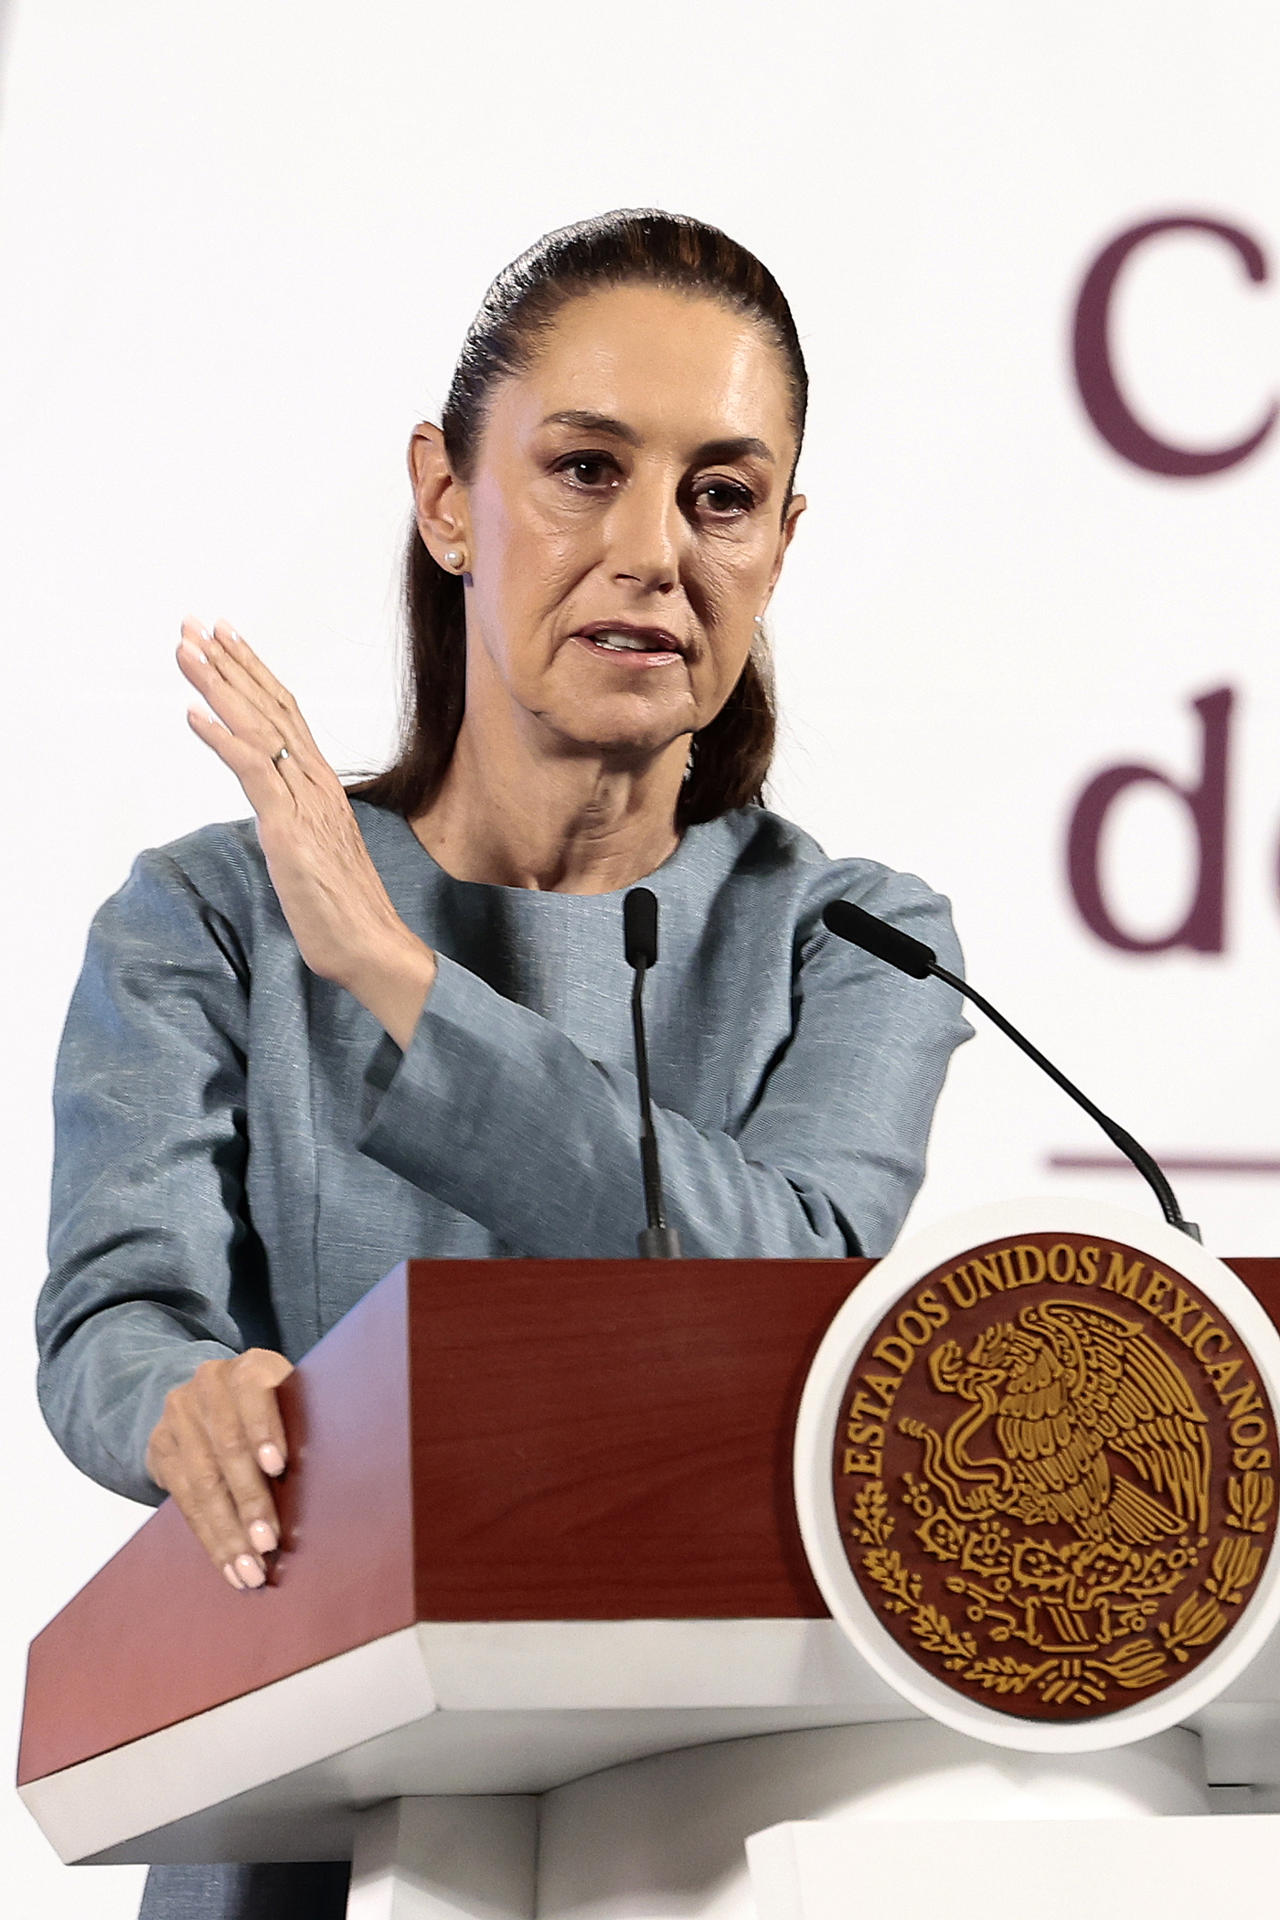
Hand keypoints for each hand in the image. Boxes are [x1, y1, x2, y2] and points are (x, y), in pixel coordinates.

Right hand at [145, 1349, 293, 1590]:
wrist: (209, 1394)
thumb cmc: (274, 1406)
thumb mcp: (292, 1398)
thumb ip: (305, 1421)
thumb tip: (346, 1468)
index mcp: (250, 1366)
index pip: (253, 1391)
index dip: (265, 1428)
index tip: (278, 1466)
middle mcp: (209, 1384)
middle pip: (227, 1447)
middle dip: (249, 1501)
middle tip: (269, 1544)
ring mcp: (180, 1415)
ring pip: (203, 1482)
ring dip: (228, 1533)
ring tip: (250, 1570)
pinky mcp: (161, 1448)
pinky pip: (184, 1500)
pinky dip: (210, 1537)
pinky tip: (228, 1564)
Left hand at [178, 618, 435, 1045]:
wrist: (374, 947)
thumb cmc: (345, 909)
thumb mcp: (314, 851)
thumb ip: (297, 818)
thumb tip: (275, 807)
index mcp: (321, 785)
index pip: (285, 714)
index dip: (253, 673)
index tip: (225, 639)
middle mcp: (315, 783)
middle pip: (269, 707)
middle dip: (229, 662)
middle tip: (194, 623)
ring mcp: (304, 804)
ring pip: (258, 729)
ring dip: (218, 686)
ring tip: (187, 650)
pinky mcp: (289, 830)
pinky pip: (252, 772)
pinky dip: (221, 739)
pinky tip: (193, 714)